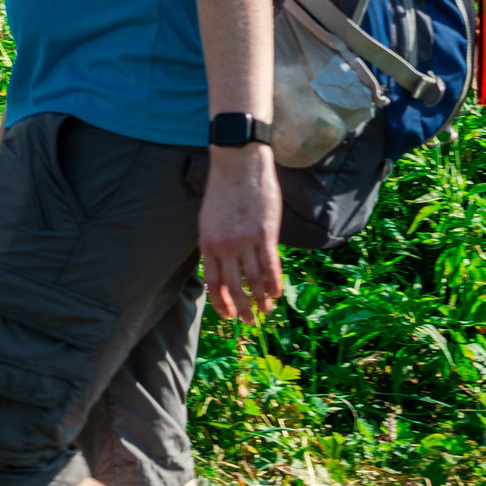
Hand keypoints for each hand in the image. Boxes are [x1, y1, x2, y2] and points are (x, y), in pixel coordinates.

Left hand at [199, 145, 283, 320]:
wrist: (238, 164)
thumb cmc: (224, 191)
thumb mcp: (209, 220)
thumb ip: (215, 245)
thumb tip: (222, 268)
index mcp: (208, 244)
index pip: (213, 283)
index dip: (221, 303)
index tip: (229, 314)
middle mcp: (225, 246)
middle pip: (234, 287)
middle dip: (242, 308)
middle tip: (249, 321)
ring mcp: (246, 241)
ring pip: (254, 280)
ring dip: (261, 299)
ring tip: (267, 310)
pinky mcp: (265, 233)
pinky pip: (270, 265)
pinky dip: (274, 283)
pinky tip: (277, 293)